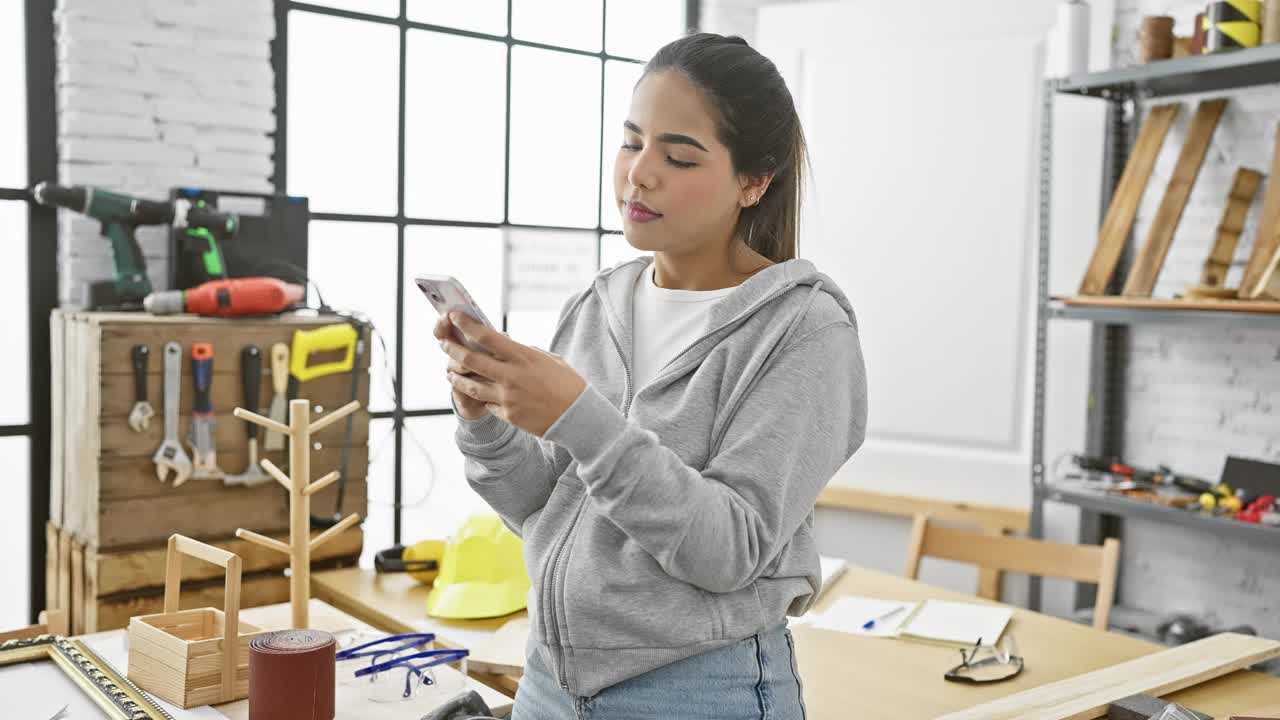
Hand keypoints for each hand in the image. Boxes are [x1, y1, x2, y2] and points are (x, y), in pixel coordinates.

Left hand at [439, 312, 586, 436]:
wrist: (578, 416)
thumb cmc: (567, 384)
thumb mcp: (548, 359)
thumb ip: (523, 352)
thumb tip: (504, 344)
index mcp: (523, 356)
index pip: (487, 337)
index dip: (466, 325)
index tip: (454, 316)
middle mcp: (512, 375)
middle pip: (471, 360)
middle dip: (452, 349)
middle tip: (444, 343)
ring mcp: (507, 397)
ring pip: (470, 384)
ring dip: (456, 376)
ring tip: (450, 371)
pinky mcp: (507, 415)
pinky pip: (486, 403)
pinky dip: (480, 396)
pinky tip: (476, 391)